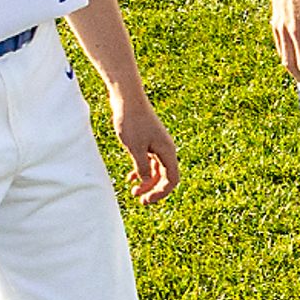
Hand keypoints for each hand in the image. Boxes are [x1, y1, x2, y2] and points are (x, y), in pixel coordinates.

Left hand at [109, 89, 180, 206]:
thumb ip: (143, 167)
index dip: (162, 193)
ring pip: (156, 170)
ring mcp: (157, 145)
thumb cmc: (132, 121)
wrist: (127, 98)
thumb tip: (148, 182)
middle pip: (165, 177)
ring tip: (133, 192)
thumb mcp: (135, 148)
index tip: (147, 200)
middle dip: (154, 191)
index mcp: (167, 151)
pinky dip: (142, 171)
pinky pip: (149, 162)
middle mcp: (165, 150)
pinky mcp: (148, 141)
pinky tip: (131, 178)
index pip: (172, 179)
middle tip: (141, 201)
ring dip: (146, 183)